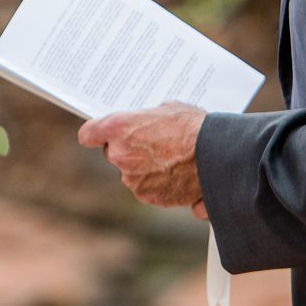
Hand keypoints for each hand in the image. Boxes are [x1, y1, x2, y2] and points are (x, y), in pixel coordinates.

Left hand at [77, 102, 207, 211]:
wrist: (218, 156)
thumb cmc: (195, 127)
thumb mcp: (167, 109)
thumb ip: (145, 120)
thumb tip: (144, 125)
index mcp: (119, 128)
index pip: (88, 134)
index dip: (94, 133)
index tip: (98, 134)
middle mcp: (120, 155)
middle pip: (112, 154)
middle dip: (128, 150)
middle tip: (152, 144)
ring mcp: (133, 179)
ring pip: (131, 173)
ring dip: (145, 168)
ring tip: (172, 159)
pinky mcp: (149, 197)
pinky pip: (147, 188)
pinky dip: (158, 184)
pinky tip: (178, 174)